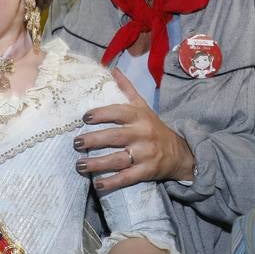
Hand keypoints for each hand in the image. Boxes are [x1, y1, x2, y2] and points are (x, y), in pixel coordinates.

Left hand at [75, 68, 194, 193]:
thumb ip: (127, 89)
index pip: (119, 112)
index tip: (84, 118)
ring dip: (97, 163)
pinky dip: (111, 182)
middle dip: (93, 140)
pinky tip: (97, 184)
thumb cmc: (154, 127)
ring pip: (118, 159)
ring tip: (79, 165)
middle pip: (115, 136)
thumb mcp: (143, 107)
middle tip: (75, 143)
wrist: (179, 152)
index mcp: (139, 116)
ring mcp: (145, 154)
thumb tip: (112, 69)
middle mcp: (142, 134)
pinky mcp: (147, 171)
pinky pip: (127, 178)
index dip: (101, 114)